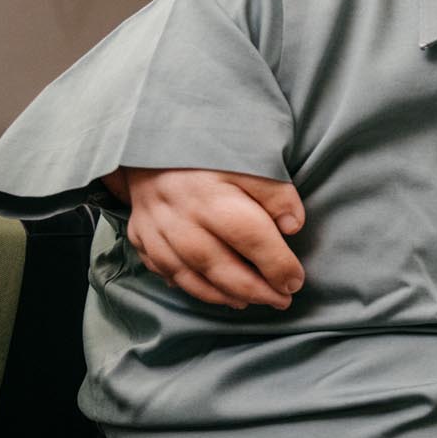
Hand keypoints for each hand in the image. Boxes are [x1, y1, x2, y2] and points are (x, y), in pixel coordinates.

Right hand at [106, 166, 305, 310]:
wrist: (153, 136)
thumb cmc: (211, 149)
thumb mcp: (251, 158)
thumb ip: (275, 193)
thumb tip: (293, 227)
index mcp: (212, 194)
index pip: (250, 237)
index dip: (276, 264)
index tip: (295, 281)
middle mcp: (180, 216)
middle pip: (218, 264)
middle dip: (254, 289)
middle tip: (281, 300)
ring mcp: (155, 229)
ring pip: (189, 274)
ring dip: (223, 295)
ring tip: (252, 301)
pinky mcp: (140, 235)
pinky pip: (165, 271)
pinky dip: (191, 287)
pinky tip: (215, 292)